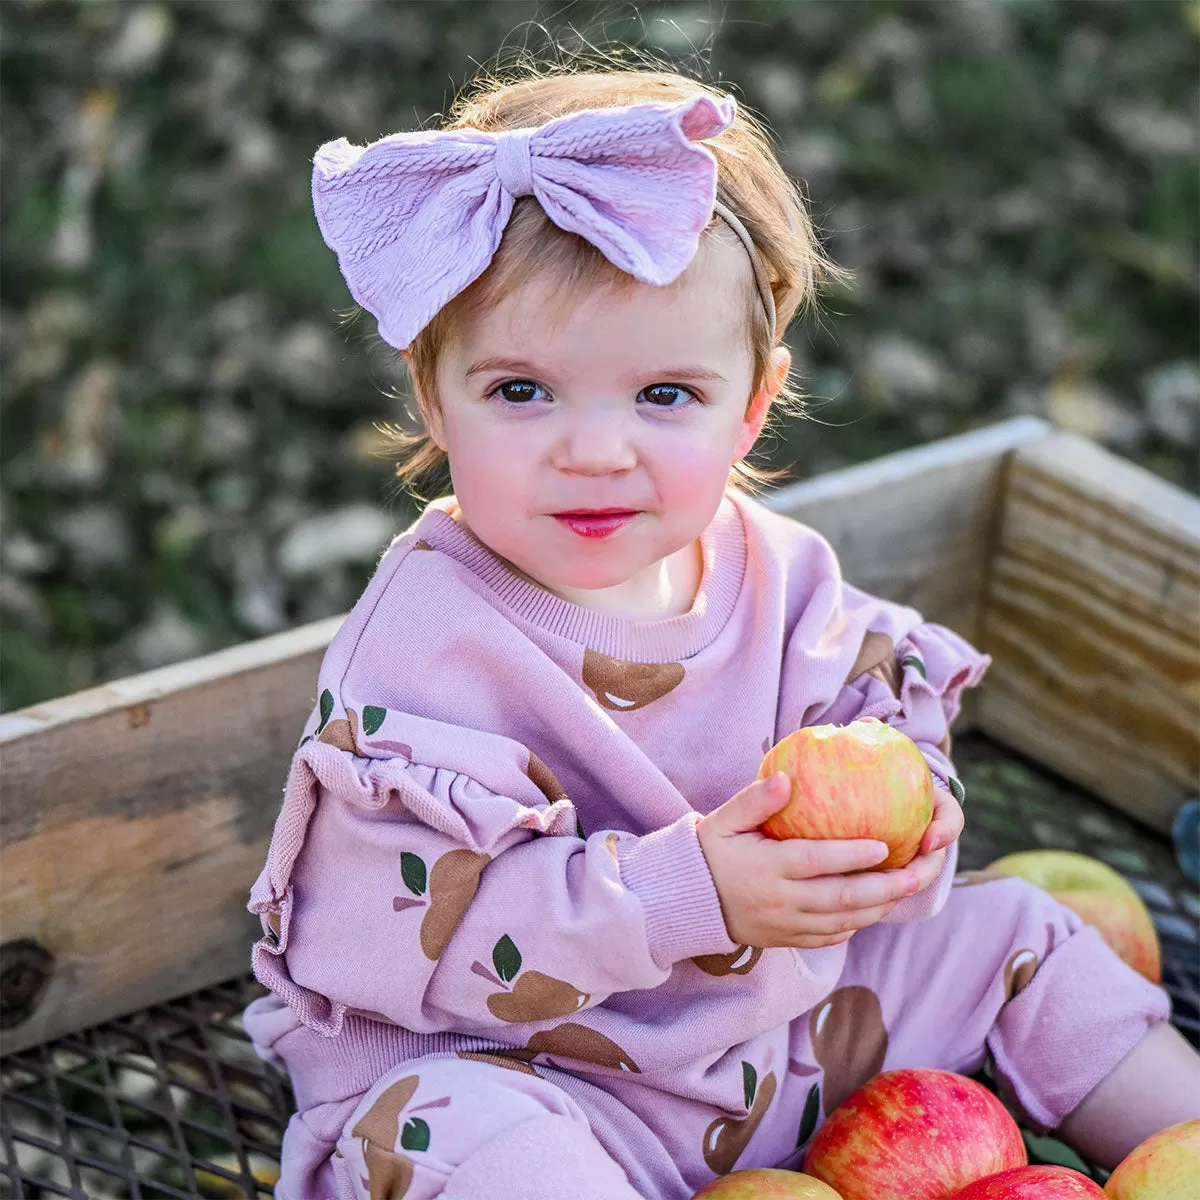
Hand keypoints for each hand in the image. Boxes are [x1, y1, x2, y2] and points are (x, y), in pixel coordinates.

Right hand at [696, 771, 923, 949]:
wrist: (686, 901)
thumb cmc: (710, 852)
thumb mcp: (724, 821)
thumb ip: (754, 800)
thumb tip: (786, 779)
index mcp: (767, 867)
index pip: (816, 862)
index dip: (852, 855)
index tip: (884, 845)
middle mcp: (780, 900)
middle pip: (840, 898)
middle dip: (883, 889)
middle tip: (915, 876)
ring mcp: (785, 925)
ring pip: (841, 922)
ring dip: (877, 909)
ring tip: (905, 892)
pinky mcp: (785, 940)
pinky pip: (829, 938)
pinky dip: (855, 925)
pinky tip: (873, 910)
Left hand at [852, 716, 962, 895]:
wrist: (856, 789)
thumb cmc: (869, 765)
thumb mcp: (877, 752)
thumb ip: (872, 739)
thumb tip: (864, 725)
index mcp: (931, 809)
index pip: (950, 819)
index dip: (945, 831)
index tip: (929, 841)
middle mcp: (924, 838)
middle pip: (931, 863)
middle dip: (920, 876)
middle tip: (899, 881)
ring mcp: (906, 860)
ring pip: (905, 883)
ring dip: (892, 892)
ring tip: (868, 896)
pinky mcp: (881, 877)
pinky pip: (876, 887)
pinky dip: (865, 893)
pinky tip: (840, 895)